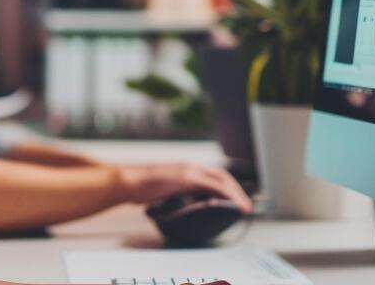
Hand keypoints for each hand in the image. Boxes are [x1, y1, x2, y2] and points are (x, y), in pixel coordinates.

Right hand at [114, 162, 254, 213]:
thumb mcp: (163, 190)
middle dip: (237, 190)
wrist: (128, 181)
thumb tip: (182, 206)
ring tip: (244, 207)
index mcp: (185, 168)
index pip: (213, 174)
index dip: (227, 185)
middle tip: (246, 204)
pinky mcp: (186, 179)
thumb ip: (175, 194)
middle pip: (222, 176)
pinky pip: (213, 187)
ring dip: (236, 193)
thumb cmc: (140, 187)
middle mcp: (190, 166)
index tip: (235, 197)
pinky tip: (232, 204)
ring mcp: (189, 171)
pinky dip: (226, 195)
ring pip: (221, 180)